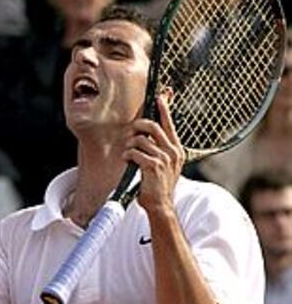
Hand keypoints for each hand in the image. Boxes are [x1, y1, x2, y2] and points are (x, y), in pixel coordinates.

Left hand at [124, 94, 184, 211]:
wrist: (161, 206)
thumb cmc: (159, 186)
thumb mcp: (165, 166)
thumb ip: (160, 150)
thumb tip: (148, 136)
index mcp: (177, 150)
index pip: (169, 125)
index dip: (164, 109)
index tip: (159, 98)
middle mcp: (173, 152)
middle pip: (153, 127)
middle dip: (139, 126)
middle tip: (132, 131)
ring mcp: (164, 159)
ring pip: (141, 140)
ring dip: (130, 146)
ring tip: (128, 154)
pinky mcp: (153, 166)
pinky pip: (135, 152)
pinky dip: (128, 155)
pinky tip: (127, 160)